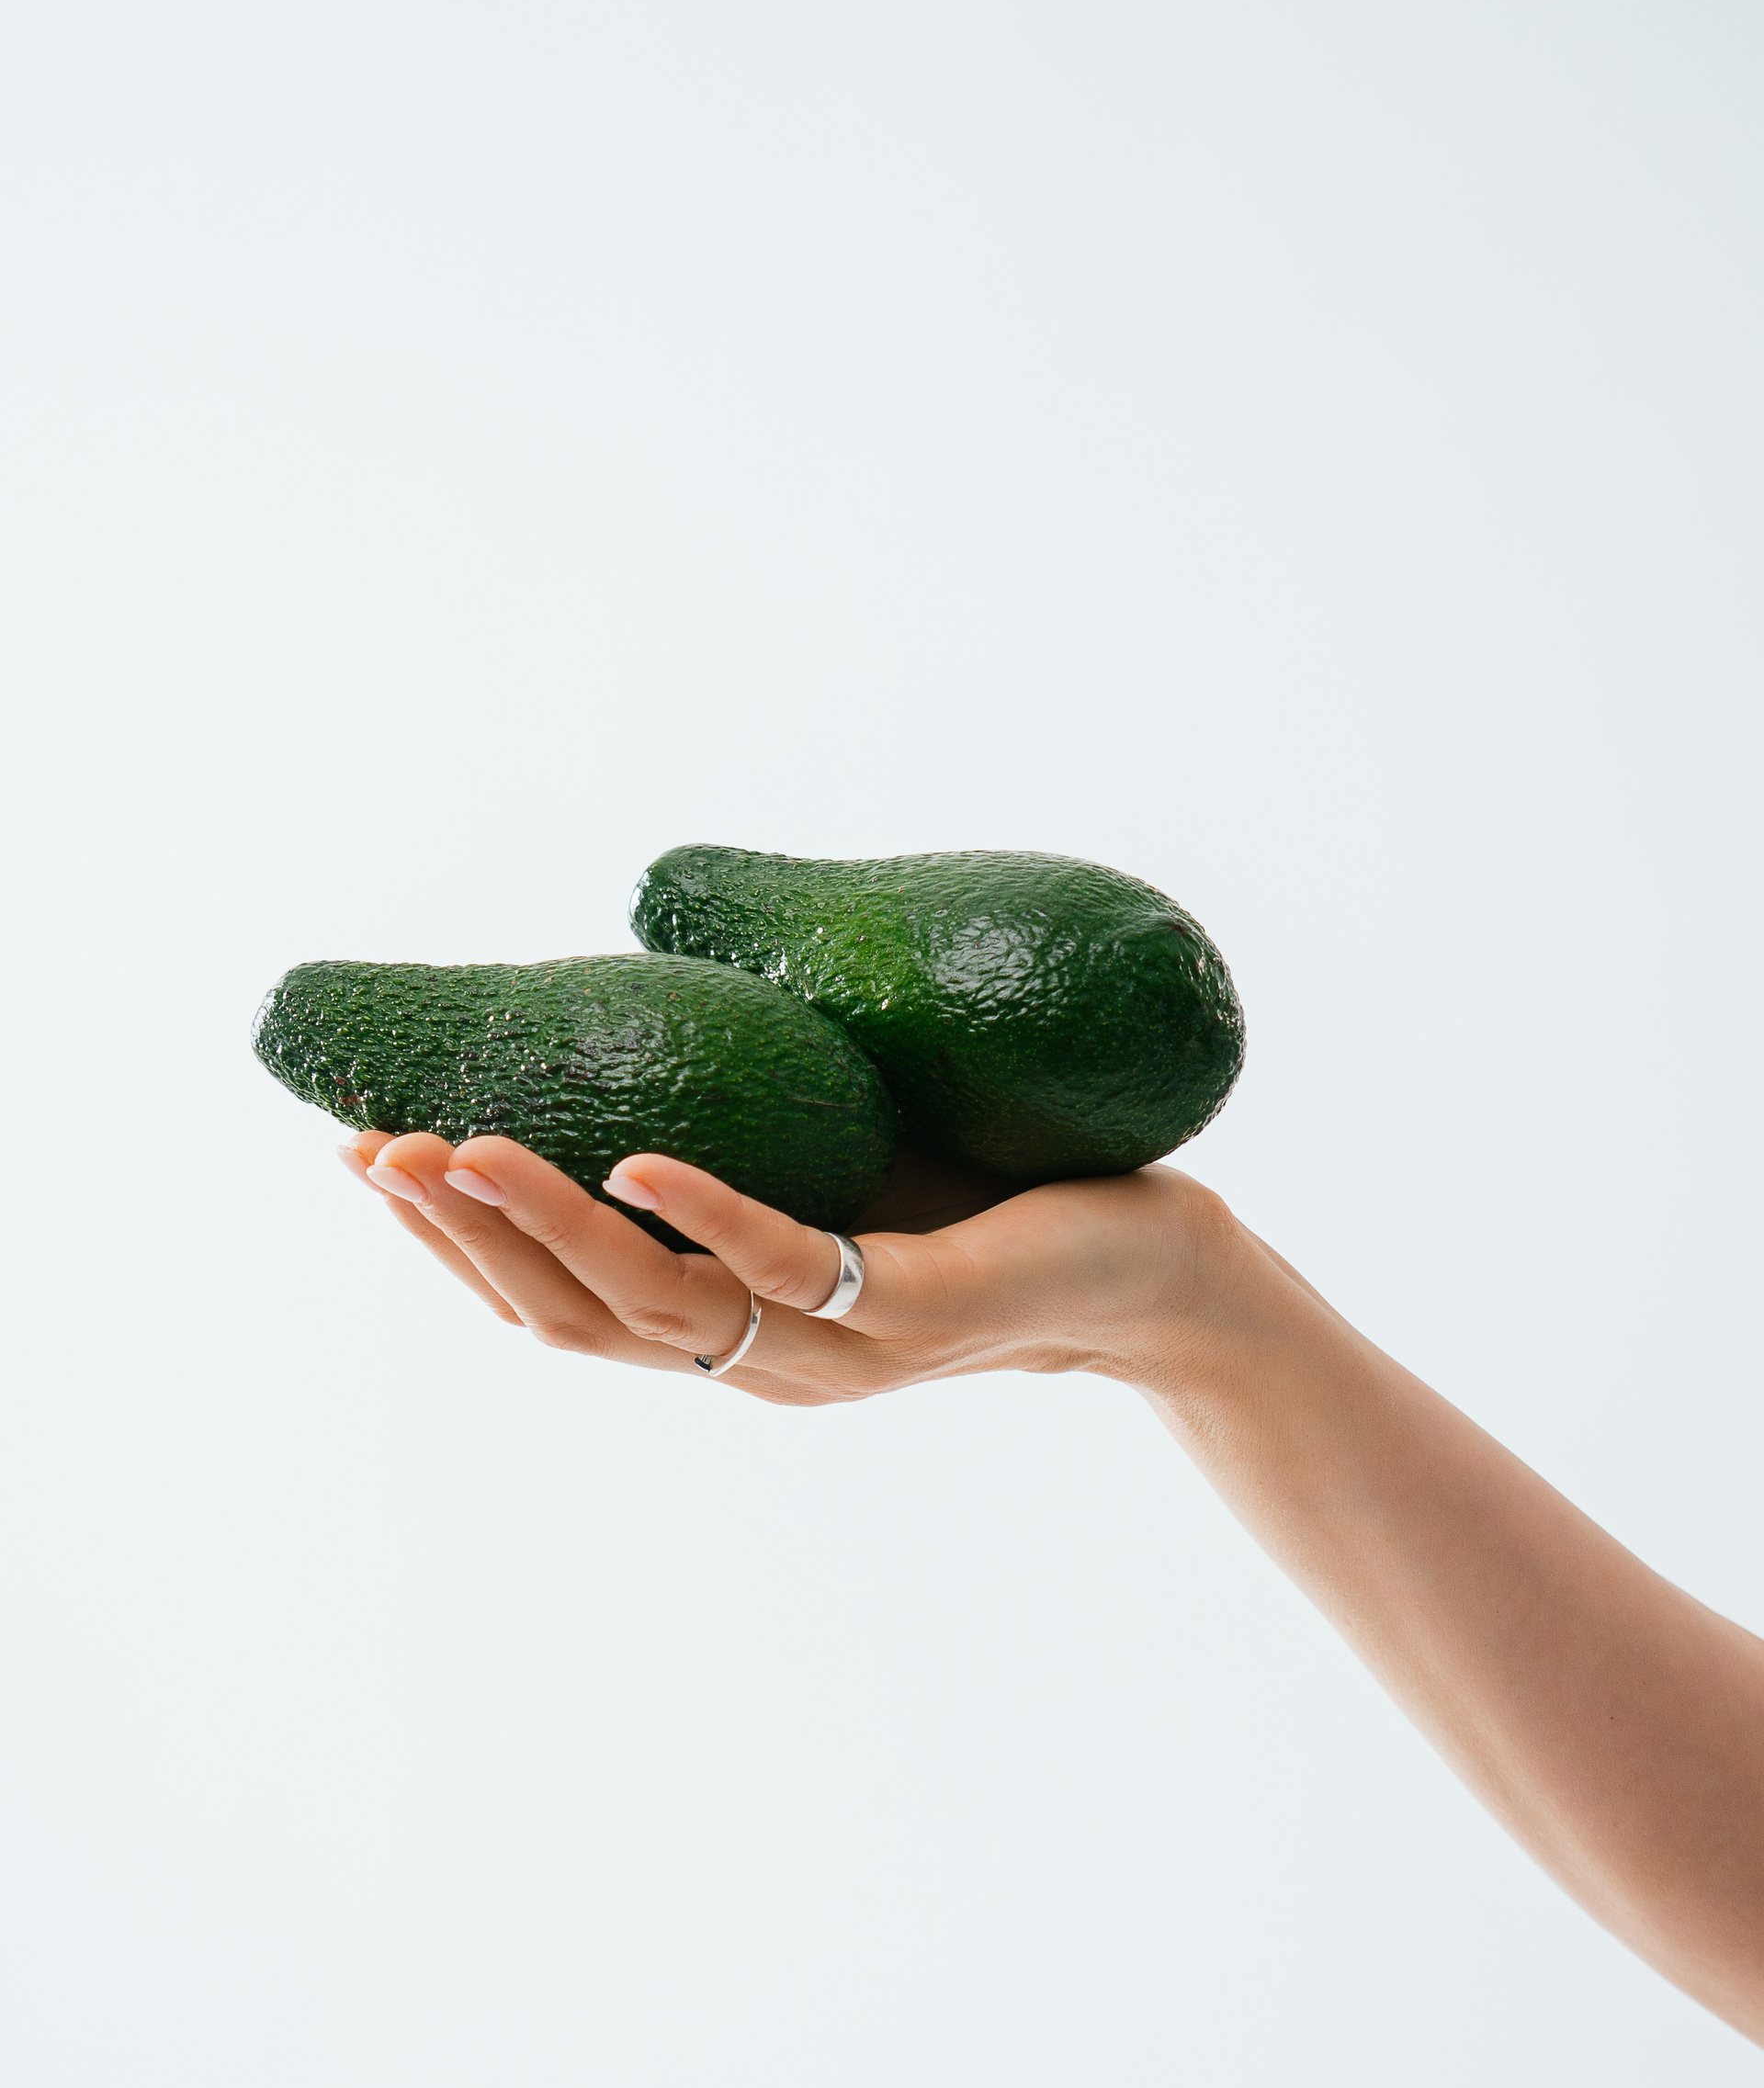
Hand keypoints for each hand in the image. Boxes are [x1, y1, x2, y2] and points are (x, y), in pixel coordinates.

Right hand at [340, 1130, 1239, 1406]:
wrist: (1149, 1269)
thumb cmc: (989, 1206)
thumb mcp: (830, 1166)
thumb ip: (743, 1136)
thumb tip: (654, 1012)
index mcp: (731, 1336)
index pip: (560, 1313)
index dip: (457, 1250)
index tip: (368, 1162)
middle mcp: (765, 1364)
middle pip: (575, 1322)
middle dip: (463, 1240)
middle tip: (373, 1154)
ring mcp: (835, 1348)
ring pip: (657, 1305)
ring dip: (548, 1224)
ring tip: (461, 1148)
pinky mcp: (911, 1310)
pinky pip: (791, 1264)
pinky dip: (705, 1213)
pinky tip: (635, 1160)